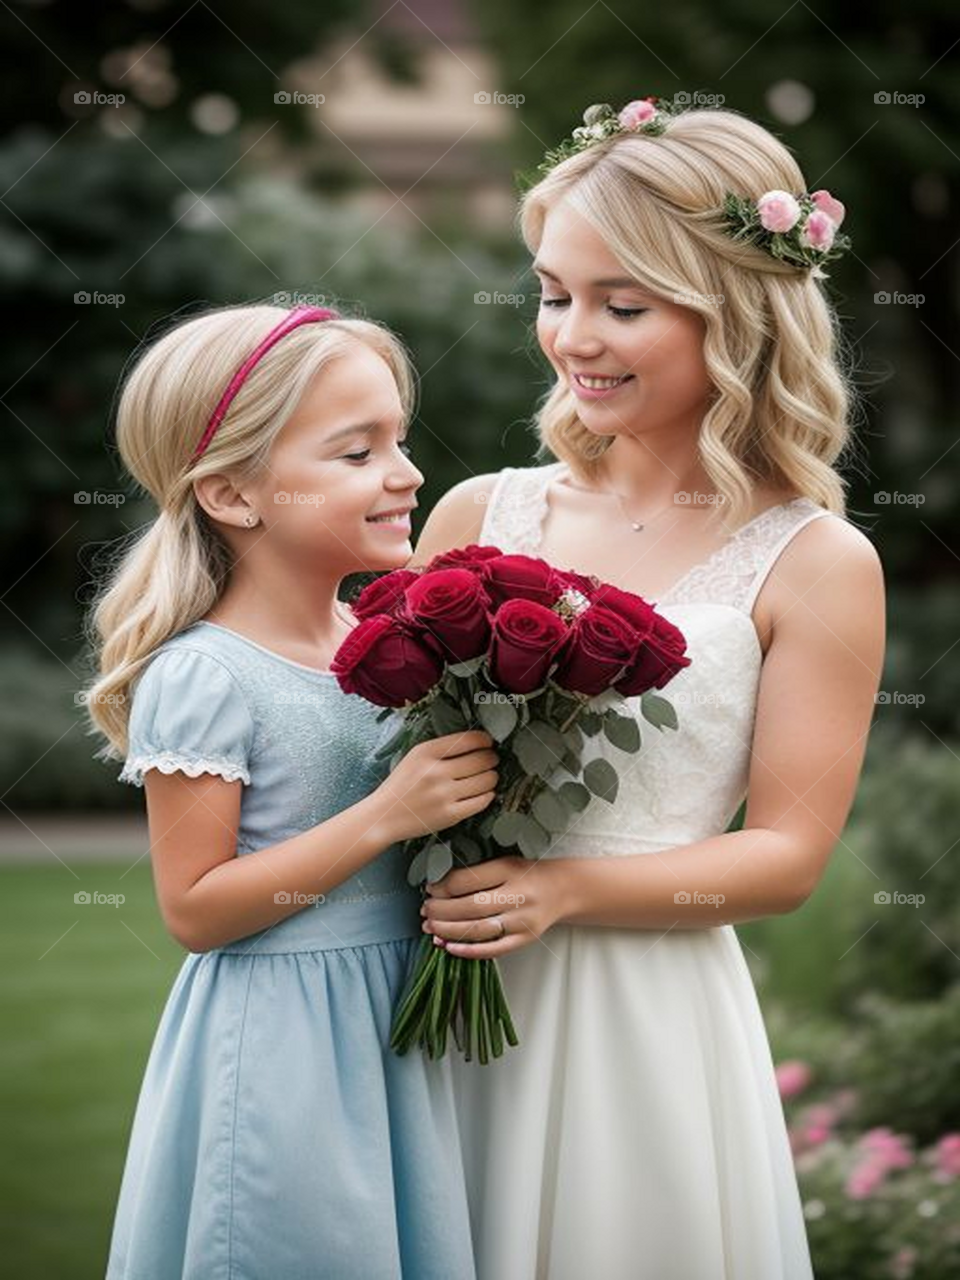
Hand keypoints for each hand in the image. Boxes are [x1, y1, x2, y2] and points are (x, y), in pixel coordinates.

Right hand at [372, 730, 497, 843]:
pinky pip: (482, 801)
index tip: (489, 743)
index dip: (485, 740)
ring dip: (493, 777)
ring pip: (486, 781)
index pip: (468, 739)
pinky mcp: (449, 815)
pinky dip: (488, 796)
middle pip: (482, 760)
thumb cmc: (402, 786)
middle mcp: (435, 772)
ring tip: (489, 777)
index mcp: (426, 752)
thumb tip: (477, 743)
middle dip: (492, 759)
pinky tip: (485, 793)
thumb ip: (442, 749)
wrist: (383, 817)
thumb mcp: (414, 757)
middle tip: (493, 761)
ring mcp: (443, 795)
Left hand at [422, 855, 566, 958]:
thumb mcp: (504, 863)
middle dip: (442, 910)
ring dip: (449, 931)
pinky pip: (494, 949)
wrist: (563, 890)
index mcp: (509, 869)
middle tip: (425, 911)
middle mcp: (518, 895)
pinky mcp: (525, 939)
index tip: (429, 889)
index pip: (468, 880)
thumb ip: (476, 873)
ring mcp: (523, 920)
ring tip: (430, 928)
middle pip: (471, 906)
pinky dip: (469, 951)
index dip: (443, 886)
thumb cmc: (527, 875)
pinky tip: (449, 947)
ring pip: (479, 929)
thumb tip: (439, 888)